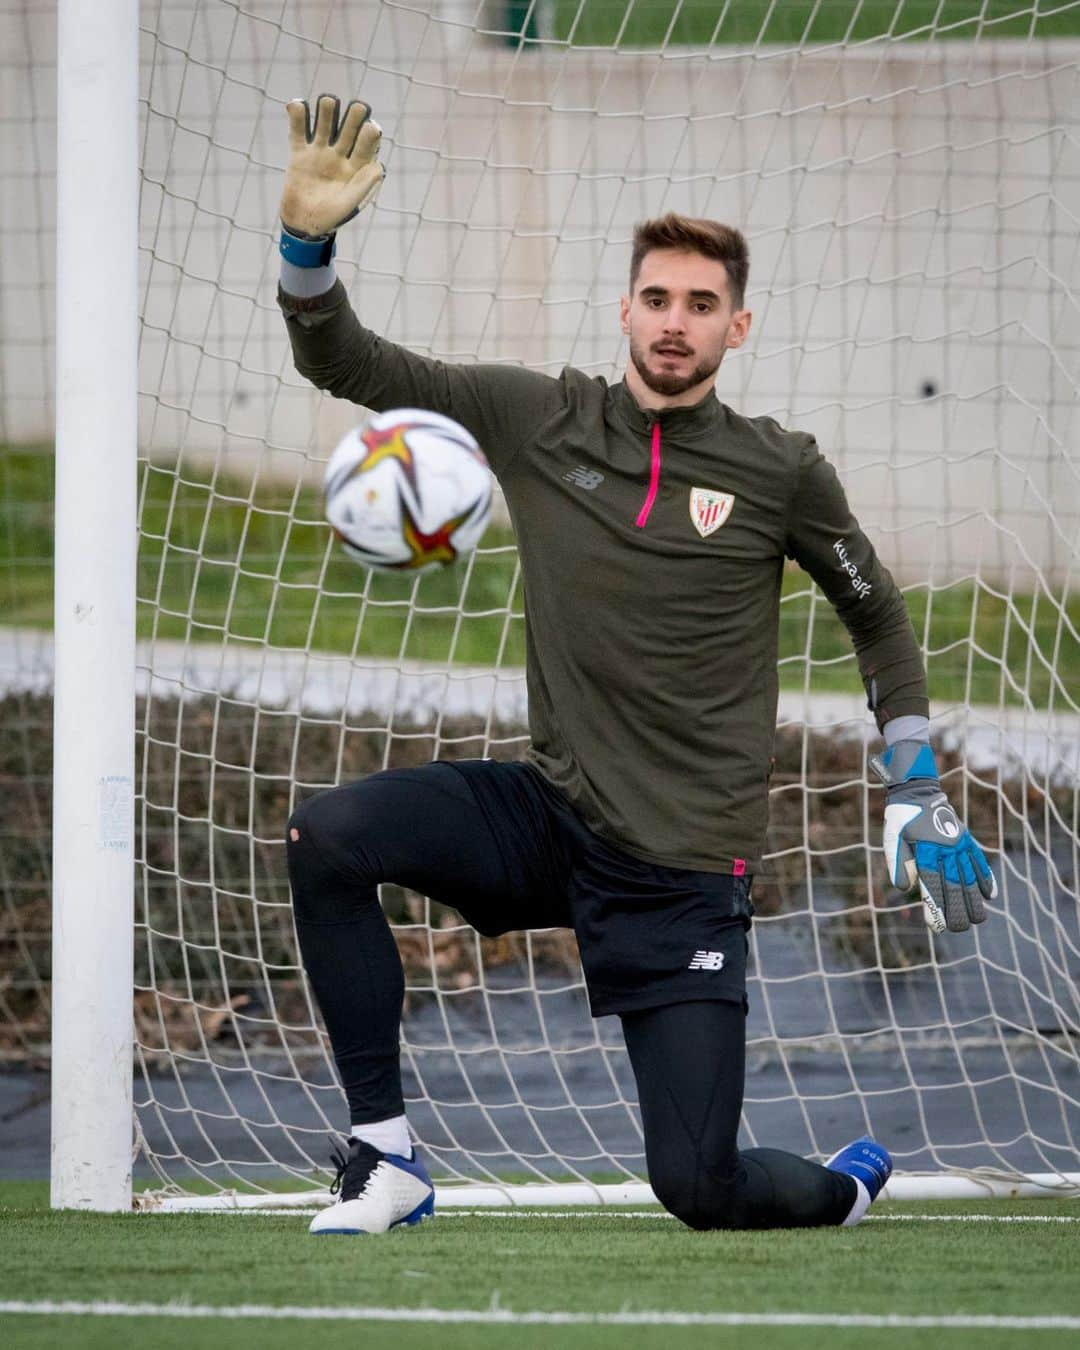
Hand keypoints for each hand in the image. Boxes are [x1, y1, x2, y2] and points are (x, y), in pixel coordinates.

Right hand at [281, 94, 383, 238]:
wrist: (304, 224)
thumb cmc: (331, 217)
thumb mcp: (350, 204)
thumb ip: (364, 186)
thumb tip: (379, 167)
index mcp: (356, 166)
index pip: (366, 145)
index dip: (370, 135)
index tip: (372, 127)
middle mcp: (340, 155)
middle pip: (348, 129)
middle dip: (353, 118)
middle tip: (357, 108)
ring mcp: (319, 152)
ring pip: (324, 124)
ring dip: (327, 111)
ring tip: (328, 101)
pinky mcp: (300, 153)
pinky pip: (298, 131)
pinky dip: (298, 117)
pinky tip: (297, 105)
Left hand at [869, 740, 996, 933]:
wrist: (916, 791)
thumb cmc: (900, 819)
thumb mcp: (891, 838)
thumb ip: (897, 863)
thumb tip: (904, 888)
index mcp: (925, 850)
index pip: (931, 886)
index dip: (935, 908)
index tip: (937, 927)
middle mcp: (945, 850)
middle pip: (955, 887)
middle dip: (957, 911)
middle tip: (958, 929)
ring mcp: (958, 845)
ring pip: (970, 877)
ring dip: (975, 900)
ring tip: (977, 920)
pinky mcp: (966, 840)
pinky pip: (979, 862)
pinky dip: (986, 878)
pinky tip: (990, 896)